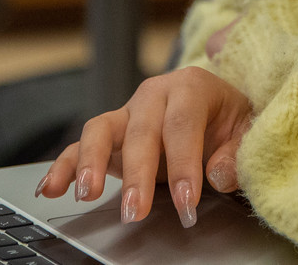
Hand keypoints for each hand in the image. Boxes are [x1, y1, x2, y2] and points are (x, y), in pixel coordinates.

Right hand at [37, 68, 252, 228]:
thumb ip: (236, 153)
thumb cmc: (231, 118)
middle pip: (141, 131)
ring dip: (91, 163)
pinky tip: (51, 188)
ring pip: (100, 129)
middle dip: (138, 175)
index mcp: (191, 87)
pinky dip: (64, 166)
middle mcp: (154, 95)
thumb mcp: (247, 130)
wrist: (218, 104)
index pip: (183, 124)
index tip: (186, 204)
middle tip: (135, 211)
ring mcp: (128, 112)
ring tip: (87, 194)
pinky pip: (80, 145)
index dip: (184, 164)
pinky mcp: (110, 133)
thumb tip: (220, 174)